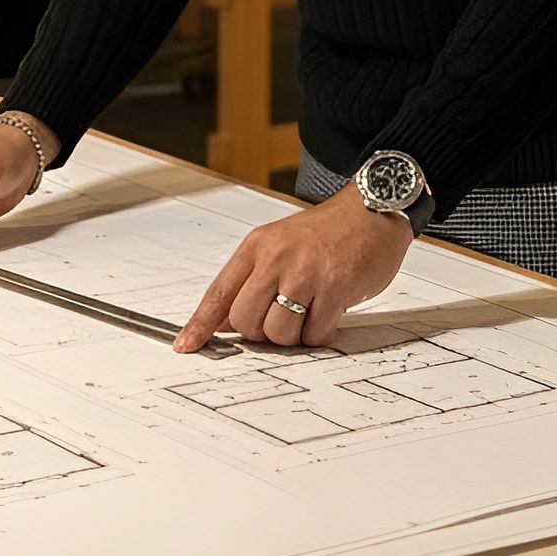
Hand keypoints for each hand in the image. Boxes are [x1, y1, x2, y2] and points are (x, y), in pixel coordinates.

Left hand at [174, 185, 412, 352]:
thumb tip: (224, 322)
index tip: (186, 344)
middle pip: (245, 321)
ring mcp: (305, 273)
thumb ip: (252, 279)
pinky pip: (314, 334)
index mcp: (257, 246)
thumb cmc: (326, 232)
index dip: (200, 324)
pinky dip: (320, 332)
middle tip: (281, 316)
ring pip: (278, 333)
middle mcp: (276, 258)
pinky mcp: (334, 288)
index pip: (219, 292)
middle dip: (261, 331)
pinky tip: (329, 308)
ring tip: (309, 309)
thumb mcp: (279, 243)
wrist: (371, 210)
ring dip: (293, 334)